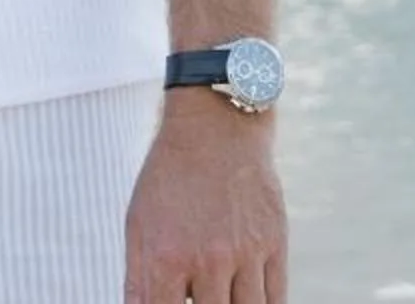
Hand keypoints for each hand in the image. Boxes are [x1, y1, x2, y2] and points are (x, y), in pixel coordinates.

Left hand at [124, 95, 283, 303]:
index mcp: (166, 259)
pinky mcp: (274, 243)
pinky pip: (276, 299)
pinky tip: (246, 301)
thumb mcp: (139, 227)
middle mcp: (208, 260)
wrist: (217, 127)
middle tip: (201, 298)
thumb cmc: (170, 179)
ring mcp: (246, 253)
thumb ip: (138, 282)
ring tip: (221, 298)